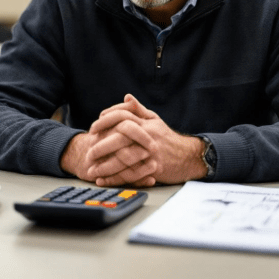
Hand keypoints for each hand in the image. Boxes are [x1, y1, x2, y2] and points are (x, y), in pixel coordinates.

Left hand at [64, 94, 205, 186]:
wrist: (189, 156)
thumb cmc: (168, 138)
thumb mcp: (155, 120)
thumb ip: (138, 110)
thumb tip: (126, 97)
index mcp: (145, 123)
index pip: (121, 117)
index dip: (105, 121)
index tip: (92, 128)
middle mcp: (147, 136)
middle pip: (120, 138)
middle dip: (101, 146)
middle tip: (88, 153)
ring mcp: (151, 153)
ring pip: (124, 159)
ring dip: (105, 166)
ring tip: (91, 171)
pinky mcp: (153, 168)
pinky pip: (131, 175)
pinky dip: (115, 179)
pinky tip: (103, 180)